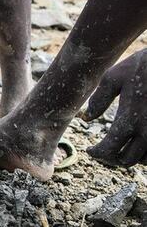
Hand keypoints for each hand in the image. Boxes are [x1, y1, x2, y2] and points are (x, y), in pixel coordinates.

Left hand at [82, 49, 146, 166]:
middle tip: (104, 150)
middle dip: (111, 158)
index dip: (97, 154)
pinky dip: (146, 152)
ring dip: (131, 156)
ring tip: (121, 145)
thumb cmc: (143, 66)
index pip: (109, 150)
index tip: (91, 150)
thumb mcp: (113, 77)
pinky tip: (138, 140)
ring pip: (144, 160)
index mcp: (129, 120)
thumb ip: (99, 100)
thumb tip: (87, 118)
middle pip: (126, 160)